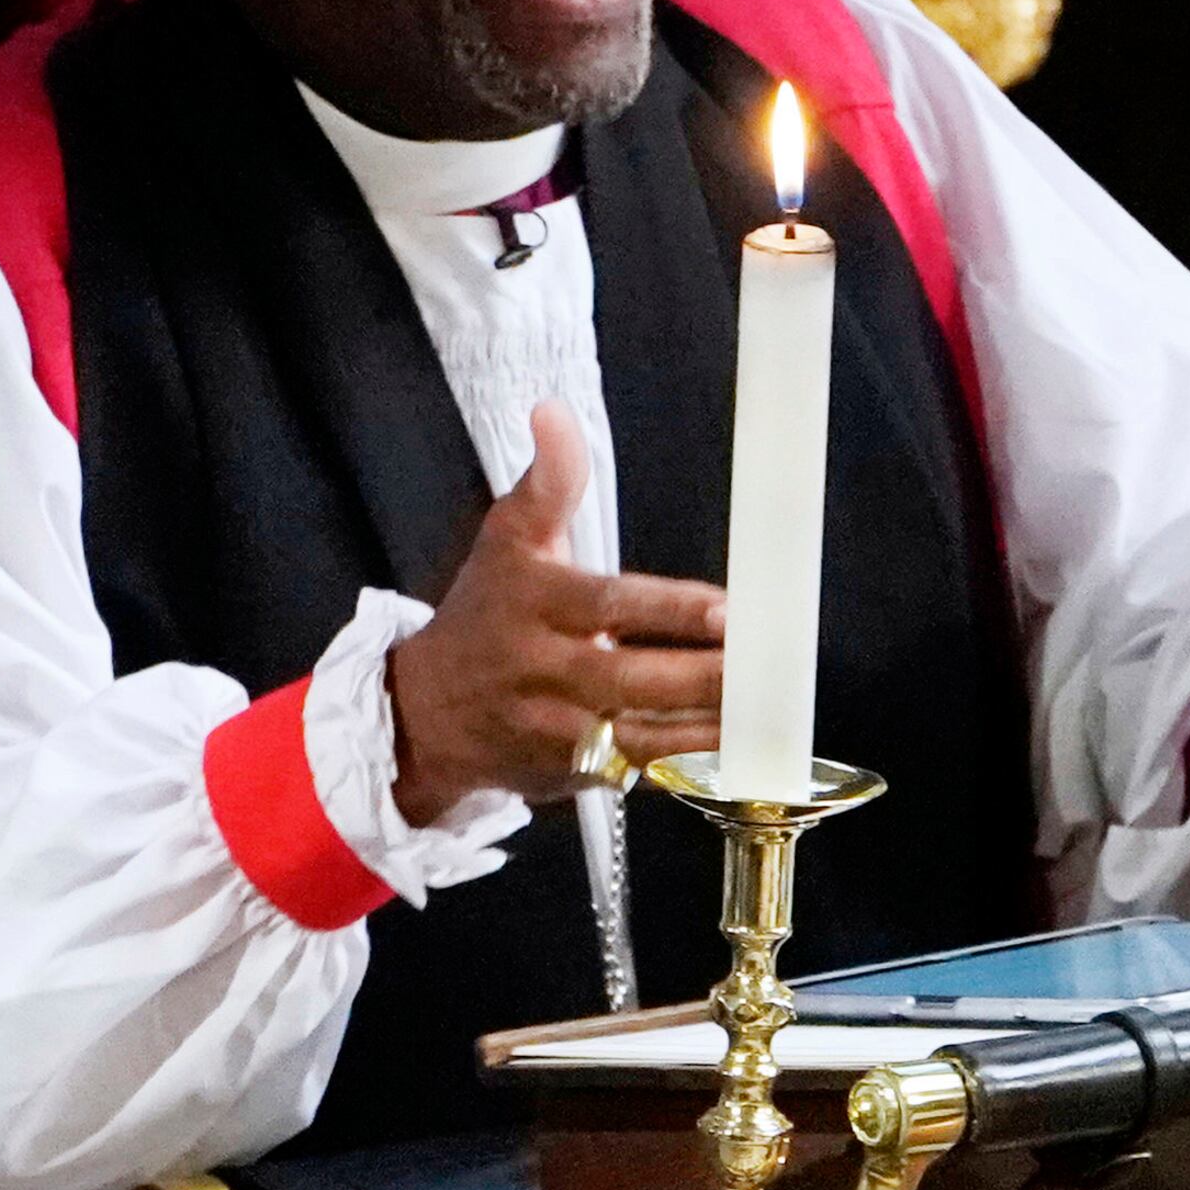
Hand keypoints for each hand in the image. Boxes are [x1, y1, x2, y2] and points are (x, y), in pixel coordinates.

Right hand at [389, 401, 725, 822]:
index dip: (670, 610)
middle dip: (702, 676)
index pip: (609, 606)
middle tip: (764, 665)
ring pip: (641, 737)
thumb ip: (548, 482)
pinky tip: (736, 749)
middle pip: (630, 679)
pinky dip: (686, 765)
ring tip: (766, 709)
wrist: (423, 716)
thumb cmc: (481, 618)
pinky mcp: (572, 776)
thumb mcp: (506, 542)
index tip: (726, 609)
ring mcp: (556, 731)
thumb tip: (554, 413)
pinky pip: (638, 774)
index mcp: (533, 605)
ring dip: (707, 727)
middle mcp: (542, 672)